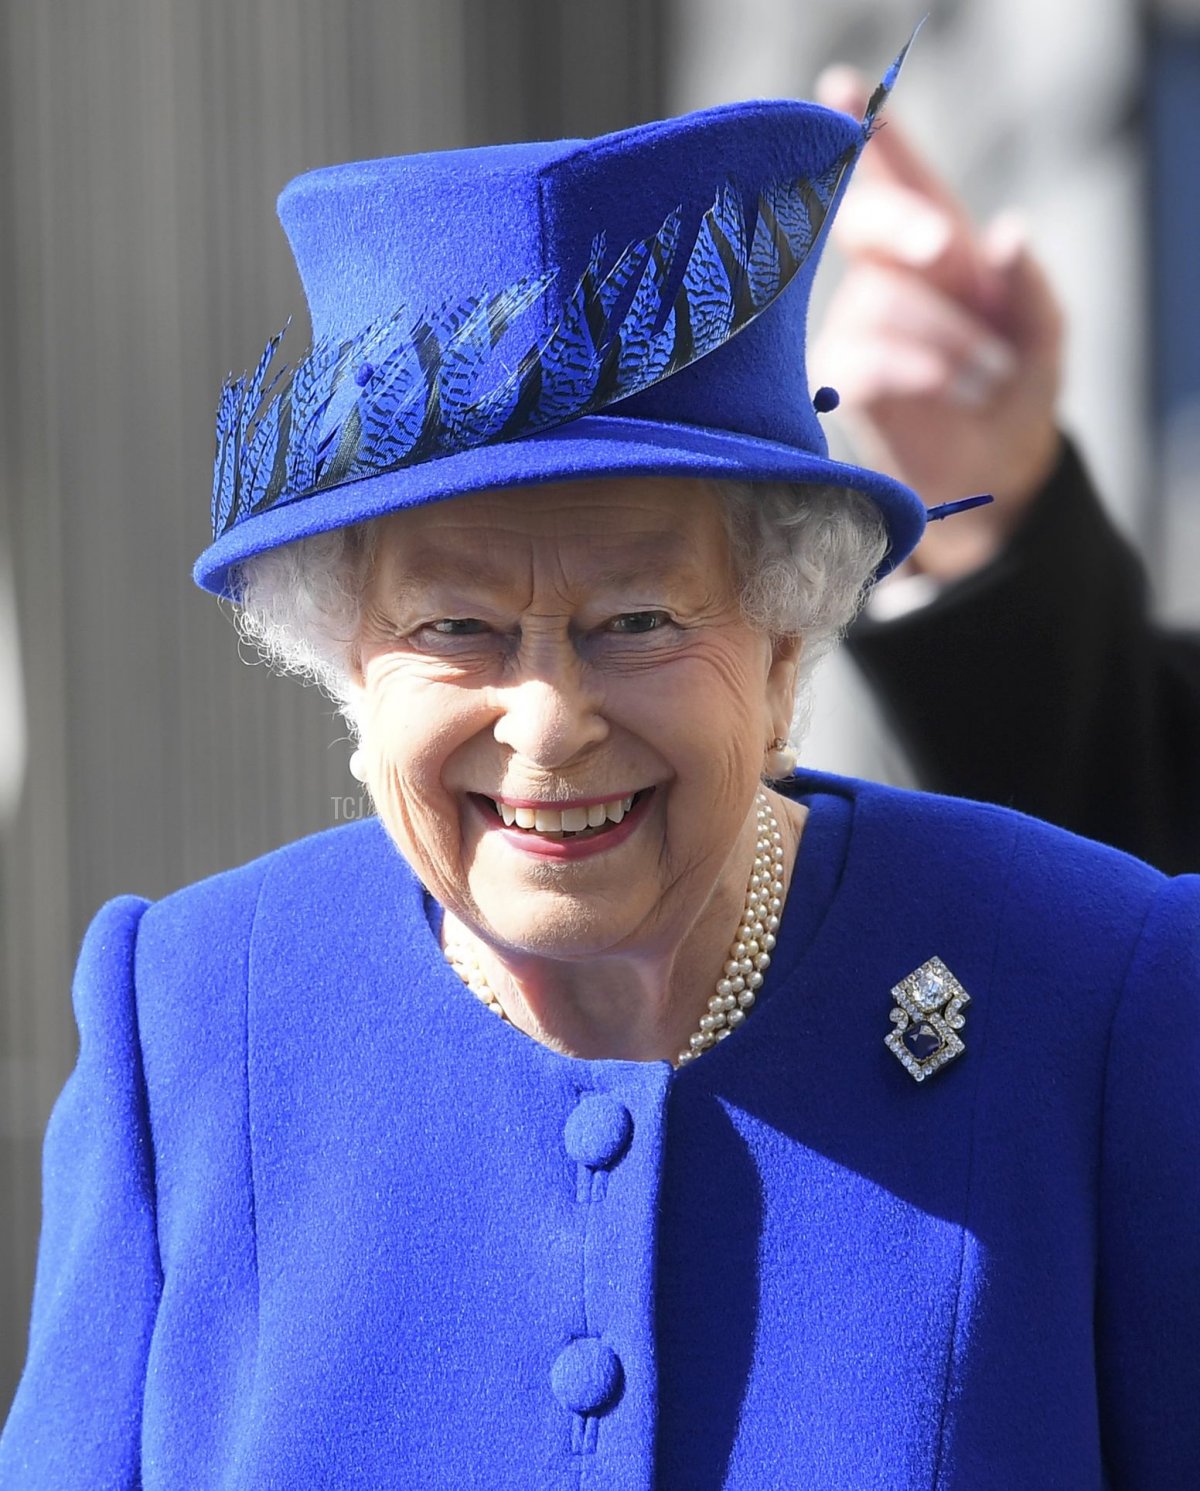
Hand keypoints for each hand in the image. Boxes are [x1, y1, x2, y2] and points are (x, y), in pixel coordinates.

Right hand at [811, 68, 1064, 580]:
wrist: (991, 477)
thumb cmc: (1015, 393)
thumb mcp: (1044, 333)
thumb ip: (1030, 282)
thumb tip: (1005, 232)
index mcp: (935, 250)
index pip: (899, 180)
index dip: (869, 135)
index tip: (840, 89)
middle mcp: (885, 277)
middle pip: (865, 220)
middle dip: (900, 225)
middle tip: (941, 249)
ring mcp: (855, 325)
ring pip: (881, 301)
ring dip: (945, 337)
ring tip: (982, 377)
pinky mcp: (839, 377)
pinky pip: (865, 357)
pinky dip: (913, 370)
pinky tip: (945, 390)